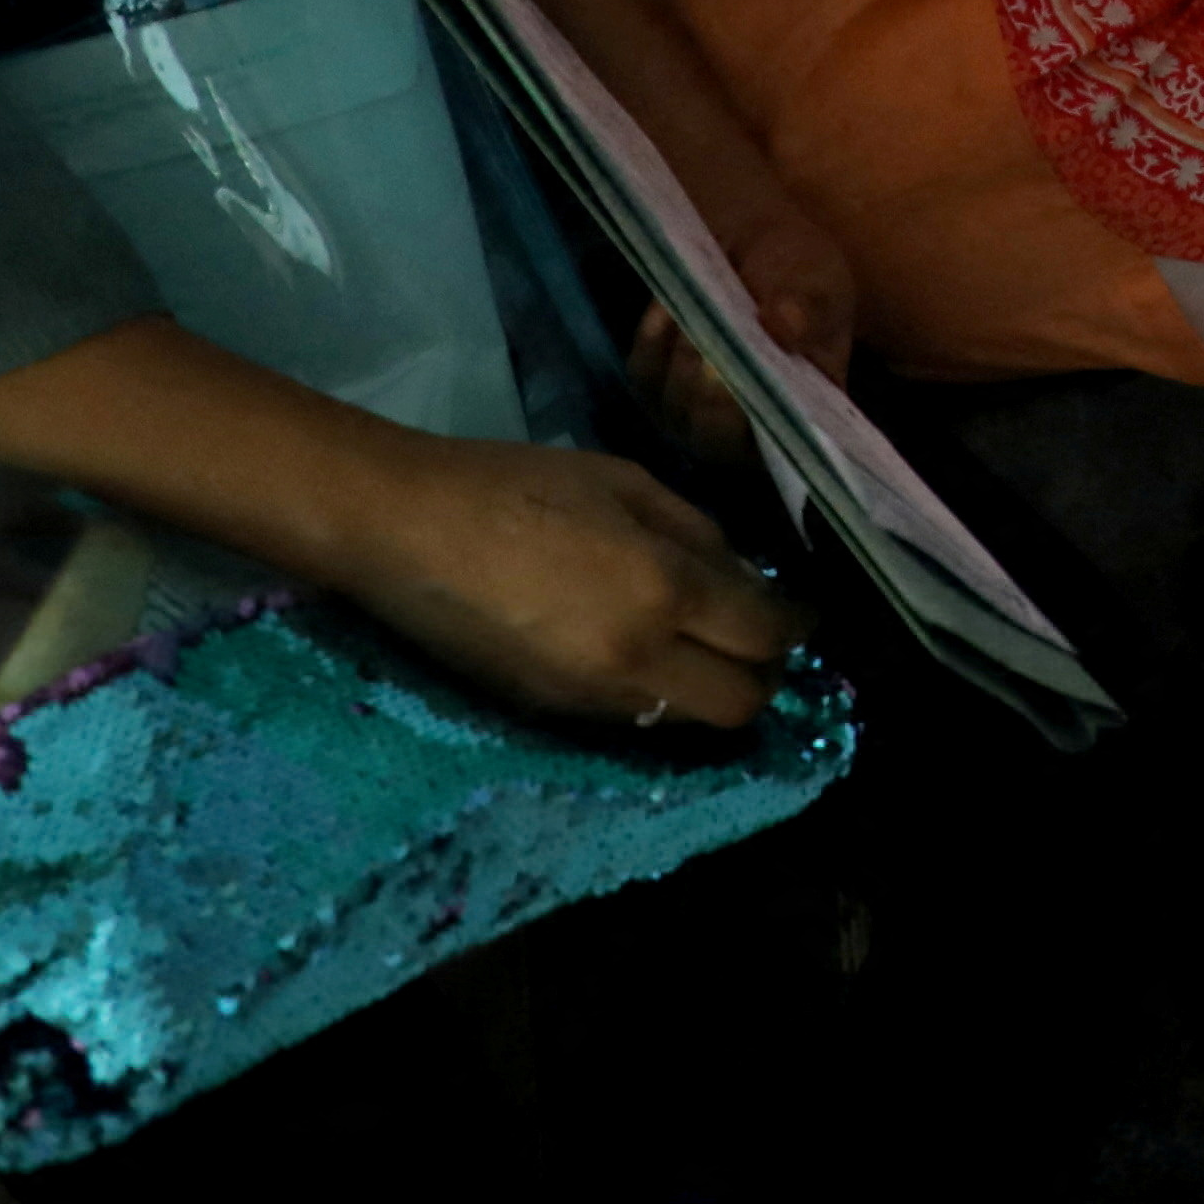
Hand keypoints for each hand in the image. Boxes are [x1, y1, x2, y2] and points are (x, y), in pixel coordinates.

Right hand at [330, 433, 805, 731]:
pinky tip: (639, 652)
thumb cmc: (515, 486)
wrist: (401, 532)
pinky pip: (629, 719)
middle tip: (755, 639)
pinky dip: (654, 694)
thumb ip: (696, 532)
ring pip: (683, 720)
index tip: (801, 614)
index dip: (795, 626)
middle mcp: (635, 659)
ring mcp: (587, 698)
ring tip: (697, 645)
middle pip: (738, 706)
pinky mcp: (546, 715)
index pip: (763, 634)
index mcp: (661, 589)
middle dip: (762, 676)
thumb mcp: (624, 483)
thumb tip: (741, 578)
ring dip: (706, 690)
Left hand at [625, 182, 858, 455]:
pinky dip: (654, 339)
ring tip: (700, 306)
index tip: (743, 377)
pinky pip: (644, 372)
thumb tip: (784, 328)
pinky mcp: (655, 384)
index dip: (754, 422)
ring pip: (675, 404)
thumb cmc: (804, 274)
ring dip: (684, 355)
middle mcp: (743, 430)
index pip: (773, 445)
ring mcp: (694, 411)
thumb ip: (809, 308)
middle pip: (713, 435)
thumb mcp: (821, 284)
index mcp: (799, 417)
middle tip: (714, 333)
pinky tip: (671, 305)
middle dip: (709, 389)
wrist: (761, 245)